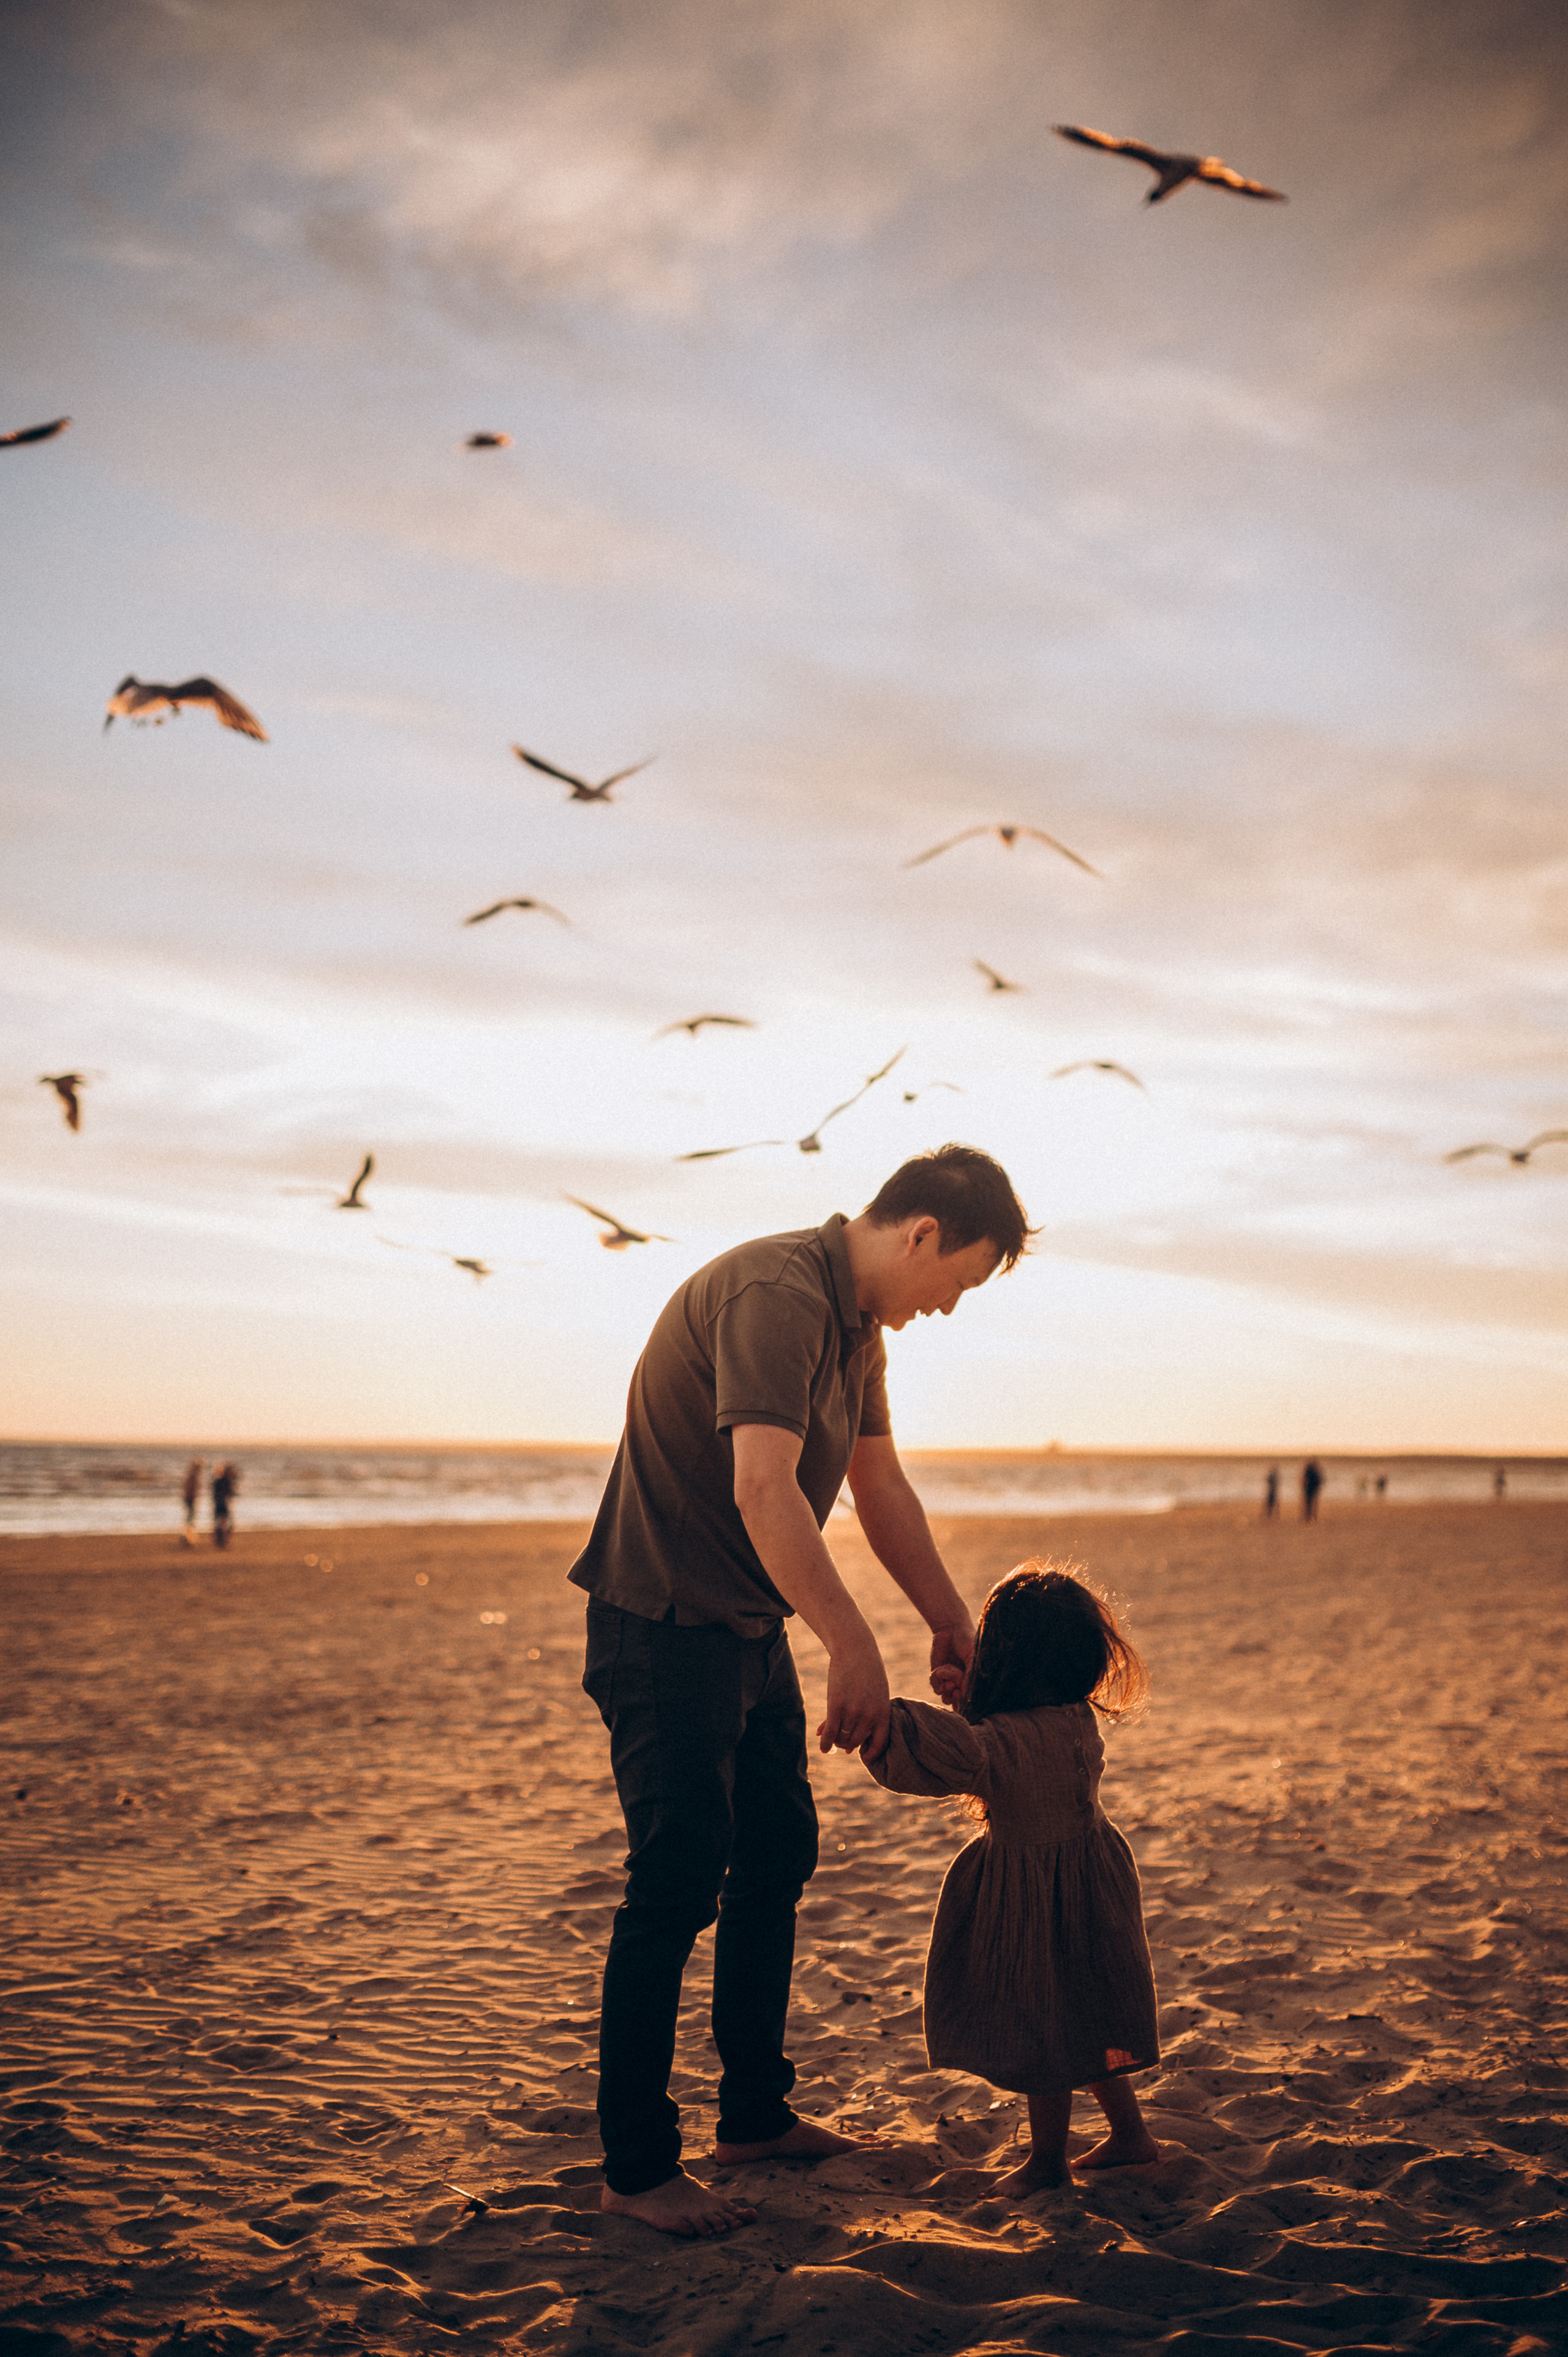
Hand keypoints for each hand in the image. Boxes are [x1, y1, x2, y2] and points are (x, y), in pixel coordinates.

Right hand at [817, 1641, 890, 1758]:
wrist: (855, 1649)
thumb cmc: (866, 1673)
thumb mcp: (874, 1695)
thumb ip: (865, 1721)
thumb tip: (849, 1751)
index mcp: (883, 1712)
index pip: (880, 1744)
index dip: (871, 1754)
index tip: (862, 1756)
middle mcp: (870, 1715)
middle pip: (855, 1742)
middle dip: (846, 1743)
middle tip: (839, 1740)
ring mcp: (853, 1711)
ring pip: (841, 1737)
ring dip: (834, 1740)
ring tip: (830, 1735)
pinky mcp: (836, 1705)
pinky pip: (830, 1731)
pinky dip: (825, 1741)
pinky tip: (821, 1744)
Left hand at [928, 1617, 973, 1702]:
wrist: (950, 1629)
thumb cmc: (966, 1641)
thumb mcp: (973, 1657)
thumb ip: (971, 1675)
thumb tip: (965, 1693)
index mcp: (975, 1680)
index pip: (972, 1700)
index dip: (966, 1702)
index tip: (962, 1693)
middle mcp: (963, 1683)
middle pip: (958, 1703)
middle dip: (955, 1697)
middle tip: (954, 1688)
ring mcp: (950, 1681)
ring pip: (946, 1698)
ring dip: (945, 1689)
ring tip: (946, 1677)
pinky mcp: (938, 1677)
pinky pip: (935, 1688)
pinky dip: (935, 1681)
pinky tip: (938, 1671)